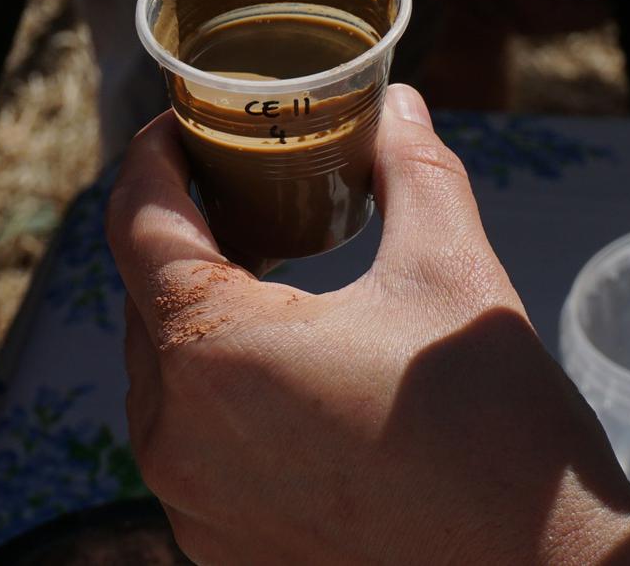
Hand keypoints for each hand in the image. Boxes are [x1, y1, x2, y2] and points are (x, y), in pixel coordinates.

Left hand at [107, 86, 629, 563]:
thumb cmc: (491, 425)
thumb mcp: (450, 270)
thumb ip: (411, 170)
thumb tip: (394, 106)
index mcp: (212, 352)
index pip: (138, 223)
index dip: (155, 156)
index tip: (187, 122)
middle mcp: (176, 435)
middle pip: (147, 298)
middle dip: (187, 230)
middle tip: (248, 182)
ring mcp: (192, 502)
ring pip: (166, 374)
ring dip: (202, 313)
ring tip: (272, 267)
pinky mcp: (221, 546)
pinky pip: (194, 442)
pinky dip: (221, 388)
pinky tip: (290, 365)